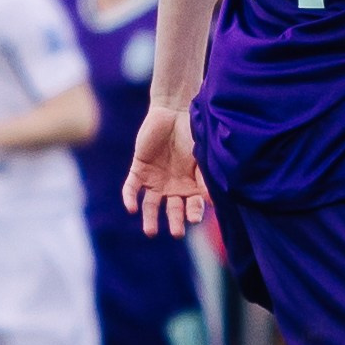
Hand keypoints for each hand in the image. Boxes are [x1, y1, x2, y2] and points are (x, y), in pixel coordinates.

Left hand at [123, 103, 205, 236]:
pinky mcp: (138, 170)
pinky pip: (132, 188)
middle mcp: (173, 187)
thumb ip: (204, 177)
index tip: (194, 219)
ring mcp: (155, 180)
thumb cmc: (193, 133)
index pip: (193, 205)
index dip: (194, 213)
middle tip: (177, 233)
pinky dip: (130, 198)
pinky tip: (131, 208)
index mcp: (191, 185)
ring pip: (151, 205)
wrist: (174, 111)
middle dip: (175, 222)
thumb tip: (213, 200)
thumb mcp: (201, 157)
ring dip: (150, 218)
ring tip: (151, 232)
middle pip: (173, 210)